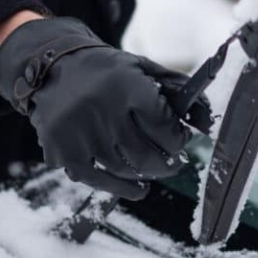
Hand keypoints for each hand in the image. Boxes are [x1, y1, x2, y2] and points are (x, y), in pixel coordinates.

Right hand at [0, 17, 191, 199]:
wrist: (50, 67)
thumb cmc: (106, 72)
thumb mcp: (142, 68)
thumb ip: (178, 89)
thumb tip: (207, 121)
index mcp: (125, 85)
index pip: (164, 126)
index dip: (178, 138)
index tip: (180, 139)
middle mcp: (101, 109)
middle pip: (147, 155)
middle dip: (168, 163)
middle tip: (174, 162)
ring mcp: (80, 134)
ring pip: (125, 171)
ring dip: (146, 174)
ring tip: (154, 169)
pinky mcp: (63, 152)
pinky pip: (99, 181)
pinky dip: (122, 189)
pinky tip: (138, 187)